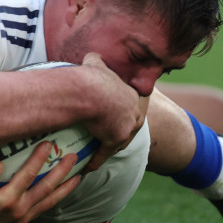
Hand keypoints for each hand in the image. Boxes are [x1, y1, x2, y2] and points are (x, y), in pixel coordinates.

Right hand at [0, 141, 79, 222]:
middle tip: (73, 157)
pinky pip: (44, 208)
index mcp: (7, 200)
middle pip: (46, 188)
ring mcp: (22, 218)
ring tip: (78, 176)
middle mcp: (19, 210)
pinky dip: (55, 199)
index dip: (39, 158)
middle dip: (62, 171)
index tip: (48, 144)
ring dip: (65, 188)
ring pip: (50, 201)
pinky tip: (60, 192)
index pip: (28, 175)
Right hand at [78, 52, 144, 170]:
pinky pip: (105, 153)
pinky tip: (88, 167)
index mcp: (131, 94)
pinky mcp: (115, 139)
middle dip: (122, 131)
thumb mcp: (96, 63)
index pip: (130, 105)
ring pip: (120, 142)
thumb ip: (96, 61)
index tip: (116, 114)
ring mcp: (126, 127)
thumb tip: (90, 55)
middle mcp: (133, 112)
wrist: (89, 90)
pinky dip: (96, 160)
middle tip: (110, 136)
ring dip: (111, 148)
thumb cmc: (92, 76)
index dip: (123, 110)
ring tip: (100, 152)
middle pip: (130, 126)